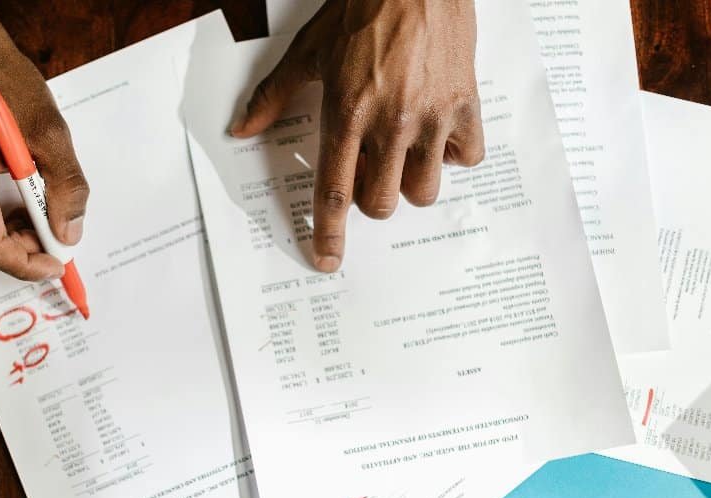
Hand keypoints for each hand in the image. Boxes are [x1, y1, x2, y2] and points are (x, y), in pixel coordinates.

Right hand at [0, 2, 88, 280]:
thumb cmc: (4, 83)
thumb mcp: (51, 133)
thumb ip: (65, 187)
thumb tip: (70, 232)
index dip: (28, 264)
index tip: (58, 262)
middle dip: (25, 250)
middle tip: (58, 234)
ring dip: (16, 236)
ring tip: (43, 210)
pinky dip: (3, 221)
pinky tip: (23, 202)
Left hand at [230, 0, 484, 271]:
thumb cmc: (360, 10)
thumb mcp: (307, 51)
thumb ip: (274, 96)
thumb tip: (243, 129)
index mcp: (346, 113)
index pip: (334, 191)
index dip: (328, 233)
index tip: (327, 259)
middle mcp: (389, 122)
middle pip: (381, 202)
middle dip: (373, 199)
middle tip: (371, 172)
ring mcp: (430, 116)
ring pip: (424, 190)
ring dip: (411, 183)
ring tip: (406, 154)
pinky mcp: (465, 104)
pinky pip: (467, 158)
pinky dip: (454, 155)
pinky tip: (439, 134)